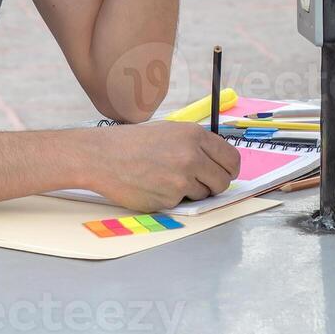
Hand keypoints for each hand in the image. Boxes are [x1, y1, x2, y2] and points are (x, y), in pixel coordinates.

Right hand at [84, 123, 240, 212]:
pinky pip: (182, 203)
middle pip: (223, 181)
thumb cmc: (133, 142)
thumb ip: (196, 144)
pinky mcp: (169, 200)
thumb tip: (219, 161)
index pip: (231, 159)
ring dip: (192, 191)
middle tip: (200, 181)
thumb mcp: (170, 130)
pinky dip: (173, 198)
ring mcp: (180, 180)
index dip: (230, 169)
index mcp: (194, 135)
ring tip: (168, 178)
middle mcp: (191, 157)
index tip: (225, 173)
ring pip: (204, 194)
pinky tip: (155, 185)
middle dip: (214, 184)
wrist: (103, 156)